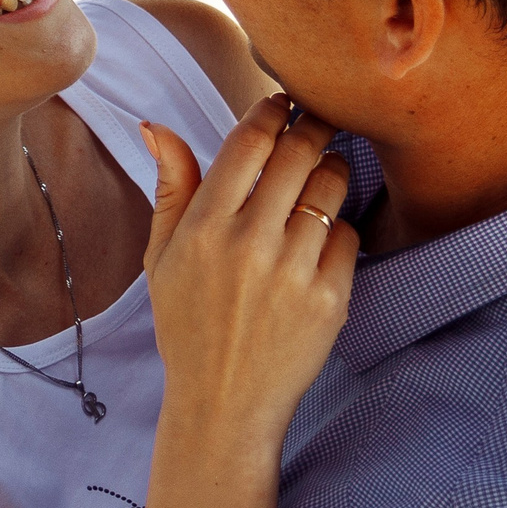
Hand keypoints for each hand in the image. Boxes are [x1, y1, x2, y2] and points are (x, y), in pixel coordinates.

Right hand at [140, 98, 354, 446]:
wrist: (224, 402)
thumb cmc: (189, 325)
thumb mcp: (161, 258)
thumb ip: (170, 189)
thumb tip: (158, 127)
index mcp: (203, 228)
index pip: (248, 143)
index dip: (270, 112)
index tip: (281, 105)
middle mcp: (249, 244)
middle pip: (297, 154)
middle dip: (312, 125)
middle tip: (318, 118)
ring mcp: (293, 271)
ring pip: (330, 188)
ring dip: (331, 167)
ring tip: (325, 169)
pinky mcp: (329, 298)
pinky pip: (348, 236)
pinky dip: (339, 227)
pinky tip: (324, 234)